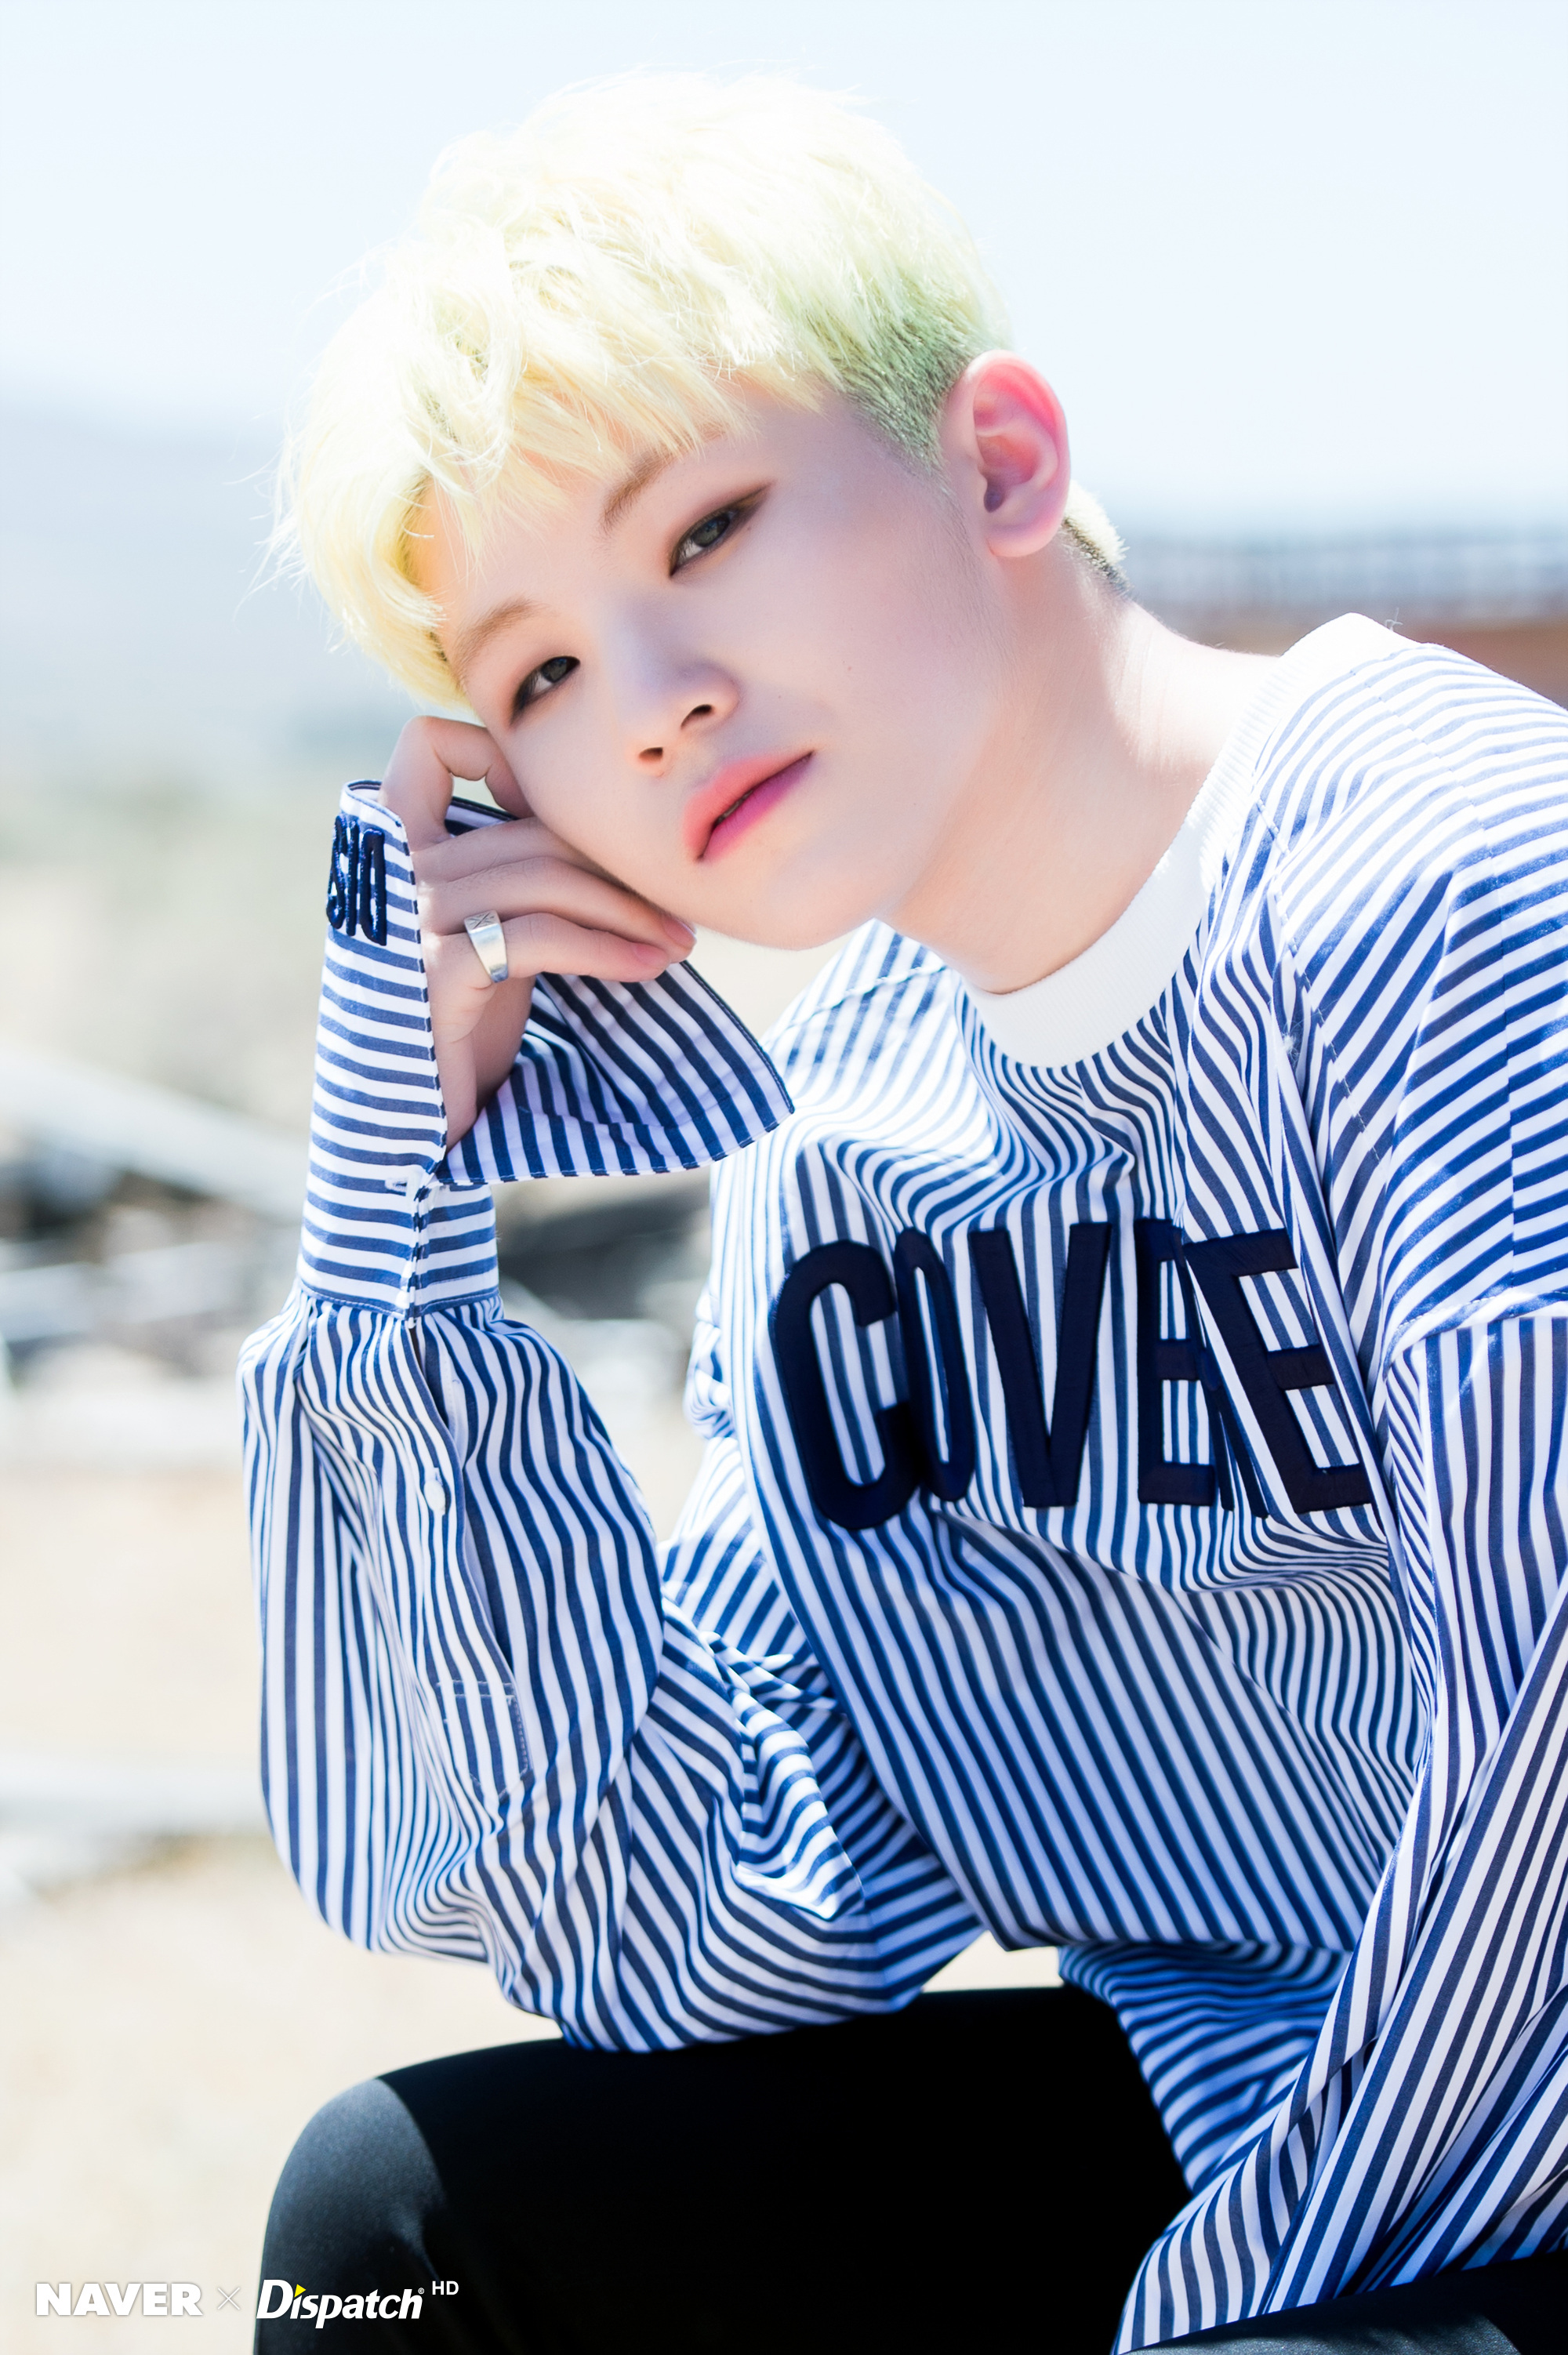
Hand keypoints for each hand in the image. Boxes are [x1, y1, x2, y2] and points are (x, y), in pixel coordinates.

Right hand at [379, 717, 693, 1147]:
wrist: (415, 1124)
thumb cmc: (461, 1027)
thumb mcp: (485, 931)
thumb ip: (510, 873)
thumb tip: (604, 842)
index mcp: (394, 849)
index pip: (427, 747)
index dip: (495, 754)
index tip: (556, 813)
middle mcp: (396, 871)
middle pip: (530, 827)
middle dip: (614, 867)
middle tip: (674, 913)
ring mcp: (413, 915)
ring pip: (546, 875)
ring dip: (628, 910)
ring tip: (677, 944)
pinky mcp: (441, 968)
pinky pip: (544, 934)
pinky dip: (609, 948)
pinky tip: (648, 967)